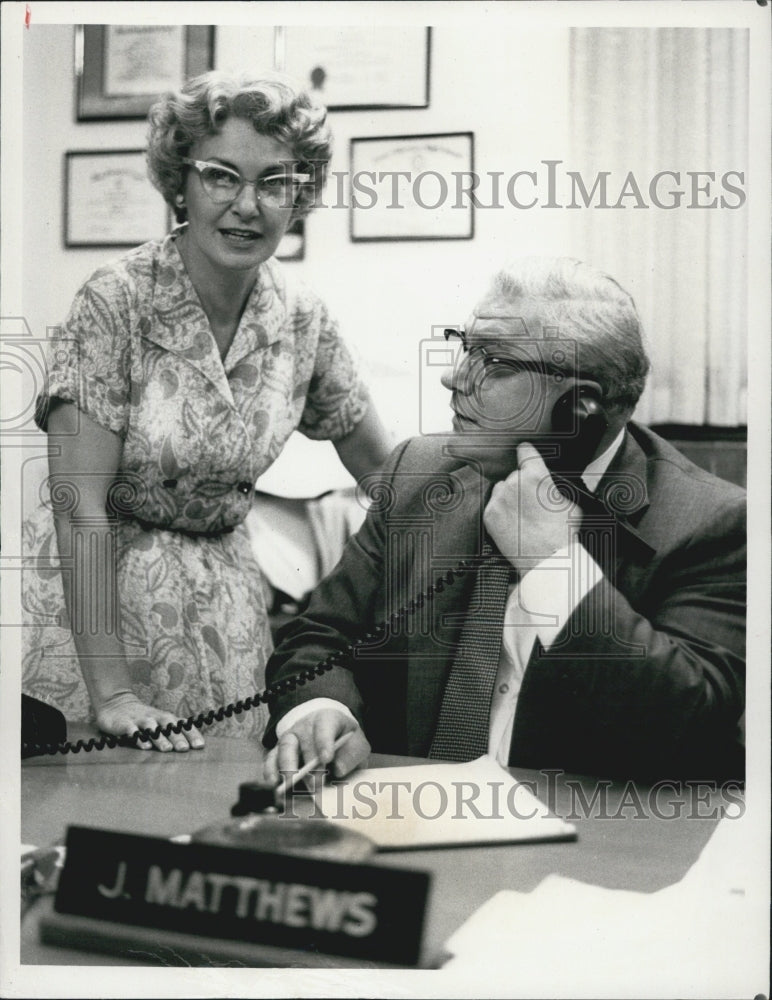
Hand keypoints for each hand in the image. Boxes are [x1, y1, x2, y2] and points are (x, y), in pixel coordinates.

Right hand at [96, 691, 203, 751]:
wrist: (116, 703)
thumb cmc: (144, 719)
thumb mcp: (159, 723)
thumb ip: (173, 733)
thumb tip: (192, 747)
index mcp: (166, 718)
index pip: (182, 725)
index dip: (192, 734)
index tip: (200, 745)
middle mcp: (155, 718)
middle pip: (169, 726)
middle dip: (178, 737)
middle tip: (185, 748)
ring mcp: (140, 720)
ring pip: (152, 727)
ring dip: (160, 738)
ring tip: (167, 749)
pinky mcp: (125, 723)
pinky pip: (132, 730)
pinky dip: (139, 737)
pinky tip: (145, 746)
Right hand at [262, 708, 369, 784]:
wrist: (332, 736)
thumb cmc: (345, 742)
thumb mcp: (357, 744)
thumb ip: (352, 755)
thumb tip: (338, 769)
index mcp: (327, 718)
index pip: (324, 726)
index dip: (324, 742)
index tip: (327, 758)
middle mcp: (305, 725)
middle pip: (303, 739)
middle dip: (308, 762)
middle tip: (315, 783)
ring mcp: (290, 738)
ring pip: (284, 748)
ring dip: (286, 766)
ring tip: (289, 784)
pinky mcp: (278, 752)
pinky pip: (271, 759)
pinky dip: (271, 772)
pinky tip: (274, 784)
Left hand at [484, 442, 580, 572]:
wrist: (548, 560)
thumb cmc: (563, 534)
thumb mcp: (570, 502)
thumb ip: (554, 487)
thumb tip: (549, 484)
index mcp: (535, 474)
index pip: (525, 450)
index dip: (527, 452)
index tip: (524, 452)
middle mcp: (514, 482)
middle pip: (514, 475)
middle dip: (521, 485)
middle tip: (531, 504)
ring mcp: (499, 499)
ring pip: (501, 490)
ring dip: (508, 497)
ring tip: (521, 516)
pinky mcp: (489, 515)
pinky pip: (493, 506)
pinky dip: (500, 513)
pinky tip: (513, 524)